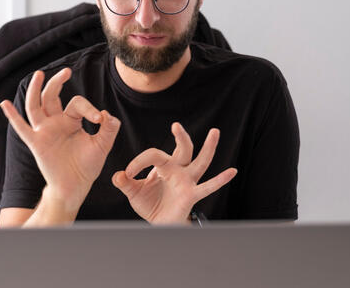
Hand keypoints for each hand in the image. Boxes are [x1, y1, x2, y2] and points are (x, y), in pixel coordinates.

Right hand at [0, 68, 120, 212]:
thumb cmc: (87, 166)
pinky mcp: (36, 143)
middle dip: (57, 82)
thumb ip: (109, 129)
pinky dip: (12, 116)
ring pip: (36, 106)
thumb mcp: (102, 146)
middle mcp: (56, 122)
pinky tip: (4, 104)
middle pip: (51, 96)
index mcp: (71, 120)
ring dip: (35, 90)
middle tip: (66, 71)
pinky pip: (22, 128)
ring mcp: (44, 131)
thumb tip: (106, 114)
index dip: (89, 108)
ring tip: (38, 74)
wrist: (75, 187)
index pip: (77, 103)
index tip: (100, 120)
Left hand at [112, 122, 236, 223]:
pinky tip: (232, 171)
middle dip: (181, 137)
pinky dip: (220, 179)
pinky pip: (208, 186)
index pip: (154, 155)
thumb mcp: (133, 192)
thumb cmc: (149, 204)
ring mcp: (187, 181)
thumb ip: (125, 183)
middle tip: (176, 126)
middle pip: (183, 149)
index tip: (127, 172)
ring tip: (215, 131)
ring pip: (200, 161)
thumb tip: (117, 175)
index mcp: (164, 166)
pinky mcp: (192, 194)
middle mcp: (178, 170)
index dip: (139, 161)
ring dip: (208, 147)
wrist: (160, 224)